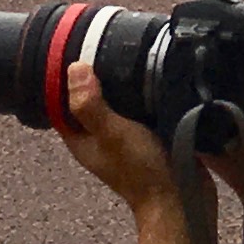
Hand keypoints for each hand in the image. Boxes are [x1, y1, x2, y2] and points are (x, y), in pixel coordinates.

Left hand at [58, 57, 186, 217]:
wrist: (181, 199)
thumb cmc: (143, 172)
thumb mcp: (112, 134)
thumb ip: (91, 105)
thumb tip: (74, 69)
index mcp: (82, 138)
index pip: (62, 103)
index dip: (63, 78)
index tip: (76, 50)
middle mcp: (100, 136)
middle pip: (89, 99)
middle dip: (96, 75)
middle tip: (107, 44)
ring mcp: (125, 137)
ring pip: (116, 102)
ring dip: (122, 83)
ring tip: (131, 54)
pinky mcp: (149, 135)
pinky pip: (140, 108)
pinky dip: (143, 93)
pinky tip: (154, 75)